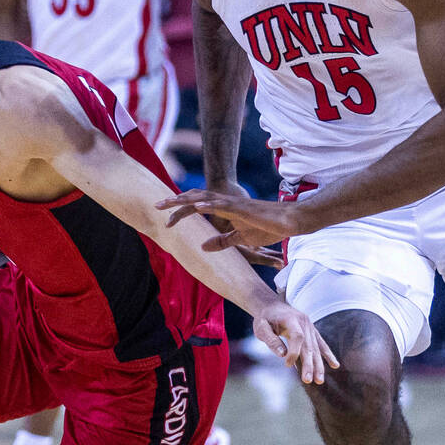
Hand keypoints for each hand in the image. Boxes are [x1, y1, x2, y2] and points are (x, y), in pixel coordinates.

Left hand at [158, 187, 301, 265]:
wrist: (288, 221)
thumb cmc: (266, 227)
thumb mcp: (239, 238)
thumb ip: (221, 241)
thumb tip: (203, 246)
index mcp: (223, 209)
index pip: (196, 206)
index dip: (180, 211)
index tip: (164, 219)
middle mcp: (225, 203)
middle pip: (194, 199)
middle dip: (174, 202)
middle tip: (156, 206)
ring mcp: (233, 204)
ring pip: (204, 198)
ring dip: (185, 201)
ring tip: (168, 204)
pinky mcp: (242, 208)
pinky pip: (222, 205)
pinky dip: (208, 205)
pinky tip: (196, 207)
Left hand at [252, 299, 339, 383]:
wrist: (273, 306)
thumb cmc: (265, 318)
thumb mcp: (261, 327)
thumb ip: (271, 340)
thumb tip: (282, 354)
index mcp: (292, 319)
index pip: (297, 337)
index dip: (294, 351)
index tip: (287, 365)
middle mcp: (304, 322)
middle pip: (309, 346)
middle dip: (309, 364)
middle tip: (308, 380)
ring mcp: (310, 327)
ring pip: (316, 348)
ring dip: (318, 365)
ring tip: (319, 380)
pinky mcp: (313, 332)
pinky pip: (322, 344)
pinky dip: (328, 355)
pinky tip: (335, 365)